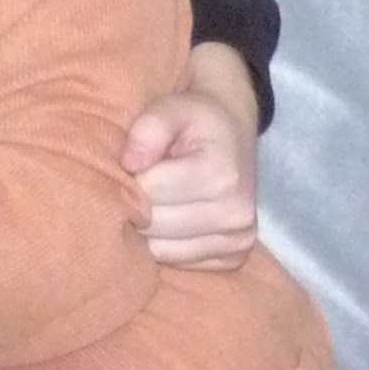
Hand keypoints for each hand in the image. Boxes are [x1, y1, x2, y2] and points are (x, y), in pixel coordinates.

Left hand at [122, 40, 264, 266]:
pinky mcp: (234, 258)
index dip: (130, 177)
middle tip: (140, 182)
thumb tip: (129, 164)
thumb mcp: (173, 108)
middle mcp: (236, 215)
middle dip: (137, 204)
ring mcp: (238, 240)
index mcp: (221, 175)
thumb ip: (148, 128)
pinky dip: (166, 243)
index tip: (132, 163)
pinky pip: (177, 262)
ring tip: (155, 198)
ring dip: (148, 228)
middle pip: (154, 225)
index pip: (149, 191)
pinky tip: (171, 217)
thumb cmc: (197, 120)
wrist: (234, 133)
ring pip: (161, 250)